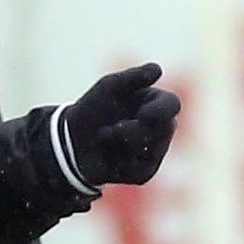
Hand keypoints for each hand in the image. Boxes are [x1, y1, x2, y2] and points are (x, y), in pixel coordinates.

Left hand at [64, 64, 180, 188]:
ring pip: (150, 151)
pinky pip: (138, 169)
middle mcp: (162, 128)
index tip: (144, 113)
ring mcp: (155, 152)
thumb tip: (157, 70)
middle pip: (163, 130)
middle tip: (112, 127)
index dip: (160, 110)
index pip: (172, 105)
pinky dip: (118, 162)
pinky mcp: (144, 173)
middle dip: (133, 129)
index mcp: (157, 103)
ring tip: (106, 138)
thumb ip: (132, 77)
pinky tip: (108, 155)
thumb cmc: (93, 109)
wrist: (71, 141)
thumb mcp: (108, 87)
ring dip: (122, 144)